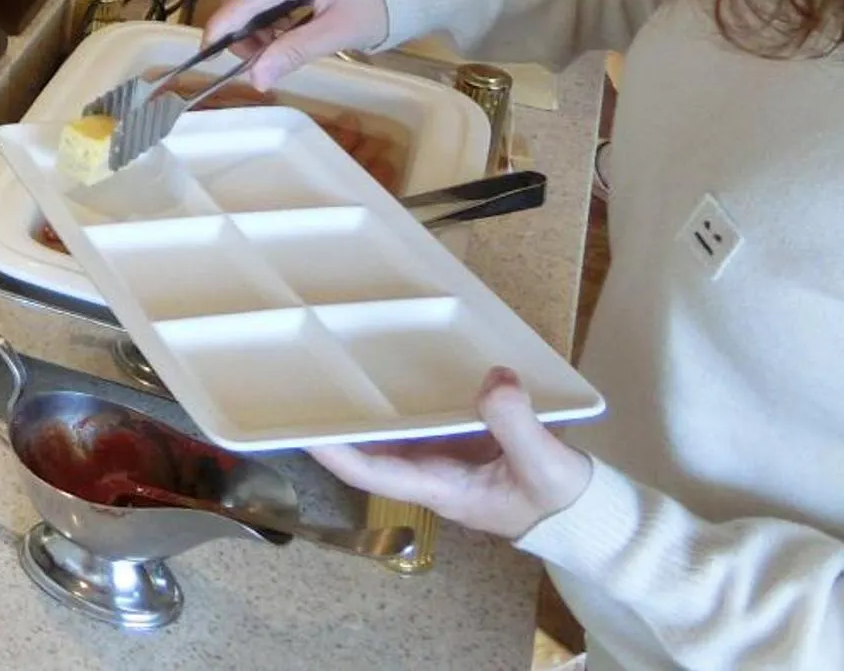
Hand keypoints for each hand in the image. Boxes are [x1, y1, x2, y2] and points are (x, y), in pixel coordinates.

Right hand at [203, 0, 391, 89]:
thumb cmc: (380, 8)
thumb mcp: (338, 33)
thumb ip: (293, 52)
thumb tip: (256, 79)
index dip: (223, 26)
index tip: (207, 55)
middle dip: (239, 30)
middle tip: (258, 61)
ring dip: (252, 26)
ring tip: (274, 50)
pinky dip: (264, 17)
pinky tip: (281, 34)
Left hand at [312, 368, 593, 540]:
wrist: (588, 515)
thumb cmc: (562, 501)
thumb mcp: (543, 464)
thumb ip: (516, 423)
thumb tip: (493, 379)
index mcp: (440, 487)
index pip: (372, 474)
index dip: (335, 453)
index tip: (300, 430)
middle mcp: (431, 474)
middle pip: (369, 452)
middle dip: (335, 426)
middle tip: (298, 388)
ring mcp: (444, 460)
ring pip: (392, 435)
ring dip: (364, 411)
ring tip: (328, 372)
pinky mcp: (461, 445)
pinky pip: (421, 422)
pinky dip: (404, 402)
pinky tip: (393, 371)